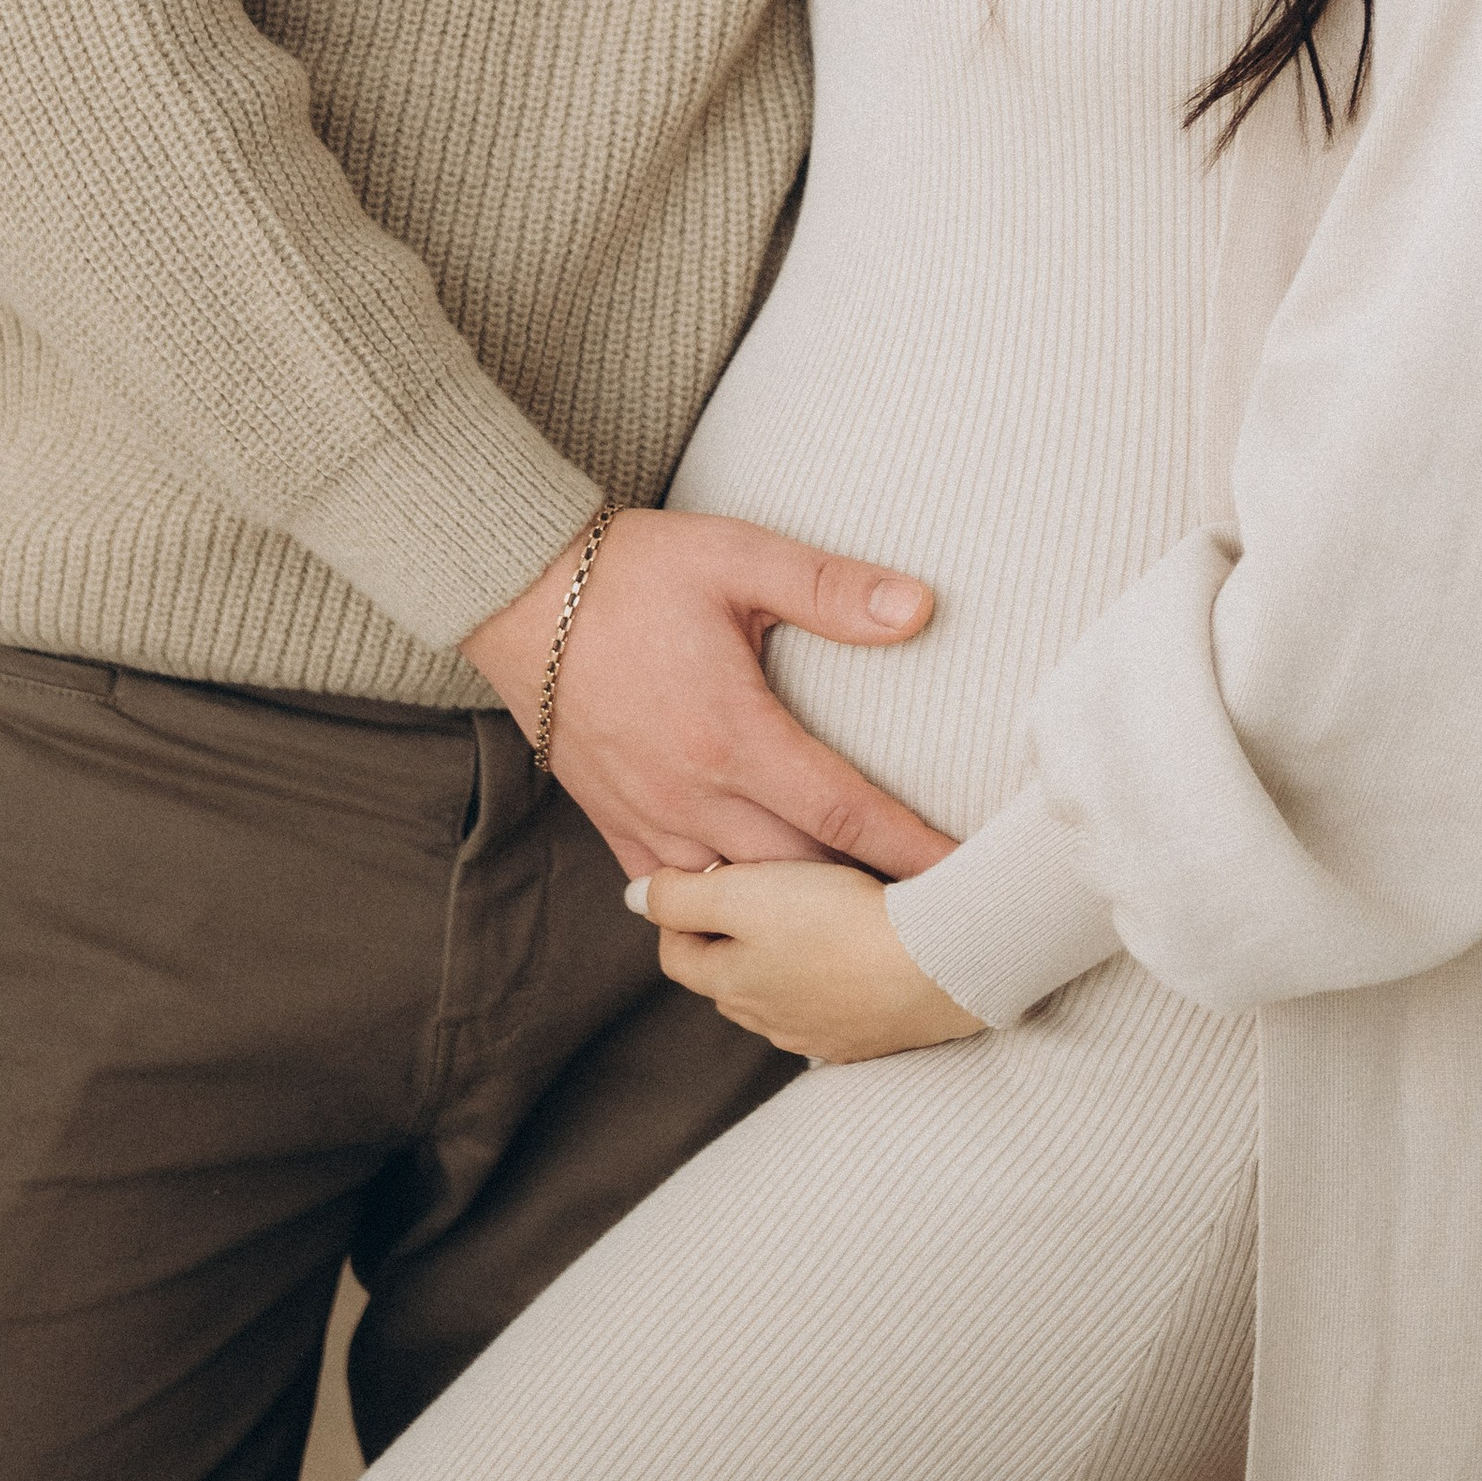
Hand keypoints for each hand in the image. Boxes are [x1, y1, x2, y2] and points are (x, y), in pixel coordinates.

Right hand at [462, 511, 956, 884]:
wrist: (519, 591)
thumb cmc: (634, 569)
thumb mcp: (739, 557)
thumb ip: (830, 588)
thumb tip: (918, 608)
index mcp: (735, 736)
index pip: (845, 814)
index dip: (910, 850)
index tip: (962, 879)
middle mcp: (693, 794)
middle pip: (798, 878)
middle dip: (862, 899)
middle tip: (925, 914)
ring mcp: (649, 817)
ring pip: (737, 897)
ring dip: (795, 911)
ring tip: (855, 923)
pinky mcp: (614, 821)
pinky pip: (673, 891)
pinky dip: (720, 907)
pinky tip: (756, 912)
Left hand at [642, 860, 988, 1065]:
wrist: (940, 965)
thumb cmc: (840, 921)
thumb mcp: (747, 894)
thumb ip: (682, 895)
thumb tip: (634, 898)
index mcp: (730, 983)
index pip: (676, 952)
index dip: (682, 912)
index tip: (710, 875)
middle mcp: (766, 1020)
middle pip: (725, 976)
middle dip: (728, 937)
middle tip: (758, 888)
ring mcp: (818, 1035)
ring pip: (777, 995)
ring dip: (780, 961)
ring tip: (809, 914)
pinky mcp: (867, 1038)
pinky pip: (830, 1009)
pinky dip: (829, 982)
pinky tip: (853, 952)